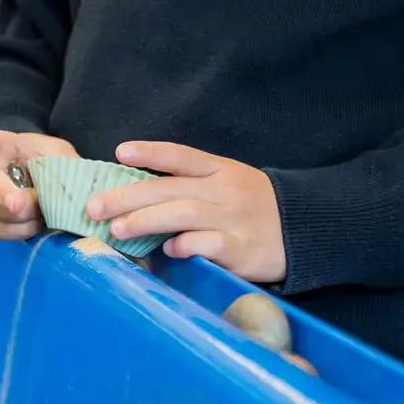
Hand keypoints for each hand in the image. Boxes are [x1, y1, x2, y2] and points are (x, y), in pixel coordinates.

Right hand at [0, 130, 78, 239]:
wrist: (26, 176)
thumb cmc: (40, 159)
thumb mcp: (57, 152)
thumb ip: (64, 166)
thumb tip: (76, 192)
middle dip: (4, 195)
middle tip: (20, 205)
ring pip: (0, 213)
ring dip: (28, 215)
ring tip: (43, 207)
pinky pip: (3, 232)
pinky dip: (23, 230)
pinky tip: (33, 221)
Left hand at [87, 141, 285, 282]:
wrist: (308, 230)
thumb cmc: (252, 208)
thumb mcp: (227, 184)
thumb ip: (188, 186)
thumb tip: (132, 196)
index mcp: (221, 170)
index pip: (182, 156)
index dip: (151, 153)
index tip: (120, 152)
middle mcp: (226, 191)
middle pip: (170, 189)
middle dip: (127, 197)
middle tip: (94, 208)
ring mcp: (236, 219)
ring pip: (183, 214)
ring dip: (145, 221)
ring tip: (116, 229)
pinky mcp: (244, 250)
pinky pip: (208, 245)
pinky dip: (185, 246)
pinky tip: (168, 249)